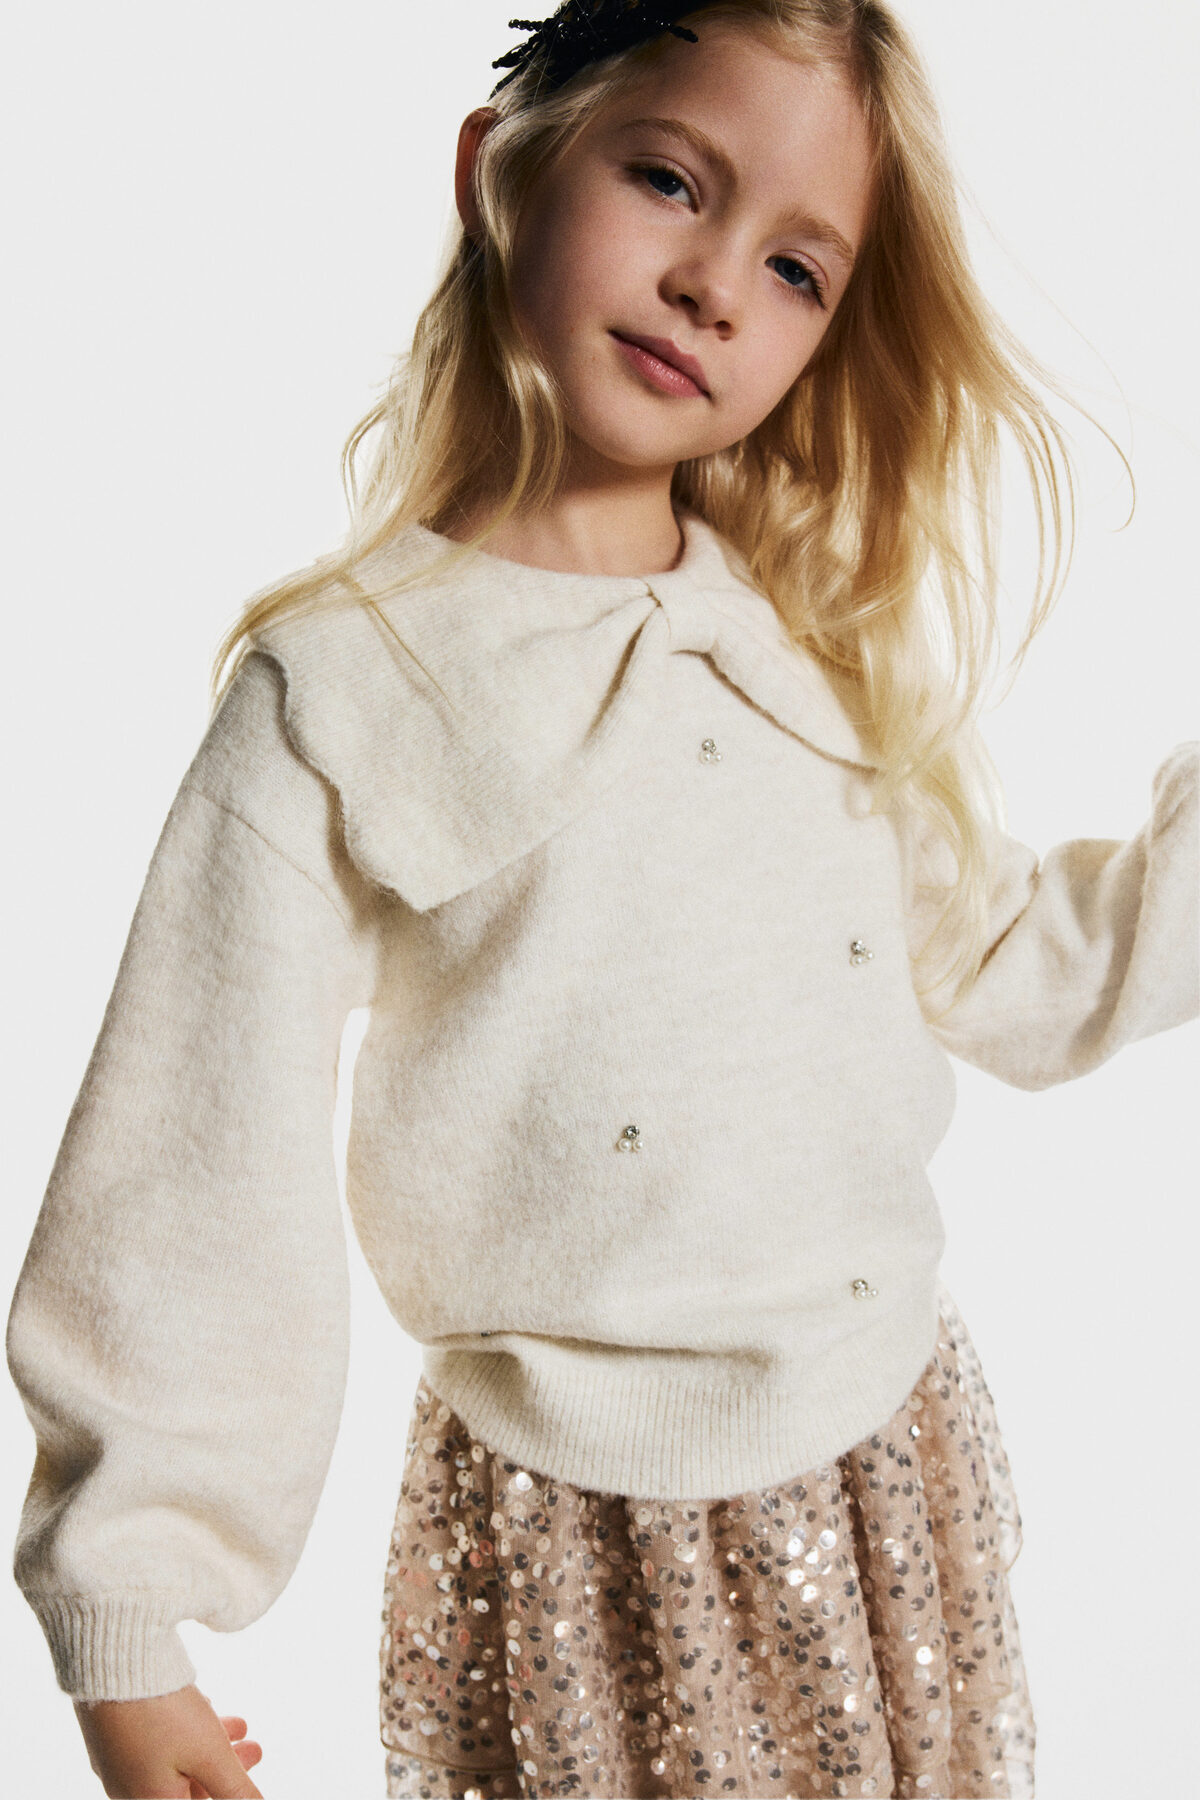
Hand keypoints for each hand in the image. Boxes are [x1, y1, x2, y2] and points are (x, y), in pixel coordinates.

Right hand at [73, 1683, 262, 1797]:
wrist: (112, 1661)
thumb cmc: (159, 1715)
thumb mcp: (210, 1755)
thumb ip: (234, 1789)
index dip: (227, 1792)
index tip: (250, 1767)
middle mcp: (127, 1790)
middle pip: (185, 1788)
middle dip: (226, 1769)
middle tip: (256, 1749)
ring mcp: (116, 1762)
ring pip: (173, 1762)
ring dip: (210, 1746)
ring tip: (240, 1725)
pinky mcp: (110, 1733)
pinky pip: (155, 1742)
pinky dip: (185, 1733)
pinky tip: (202, 1710)